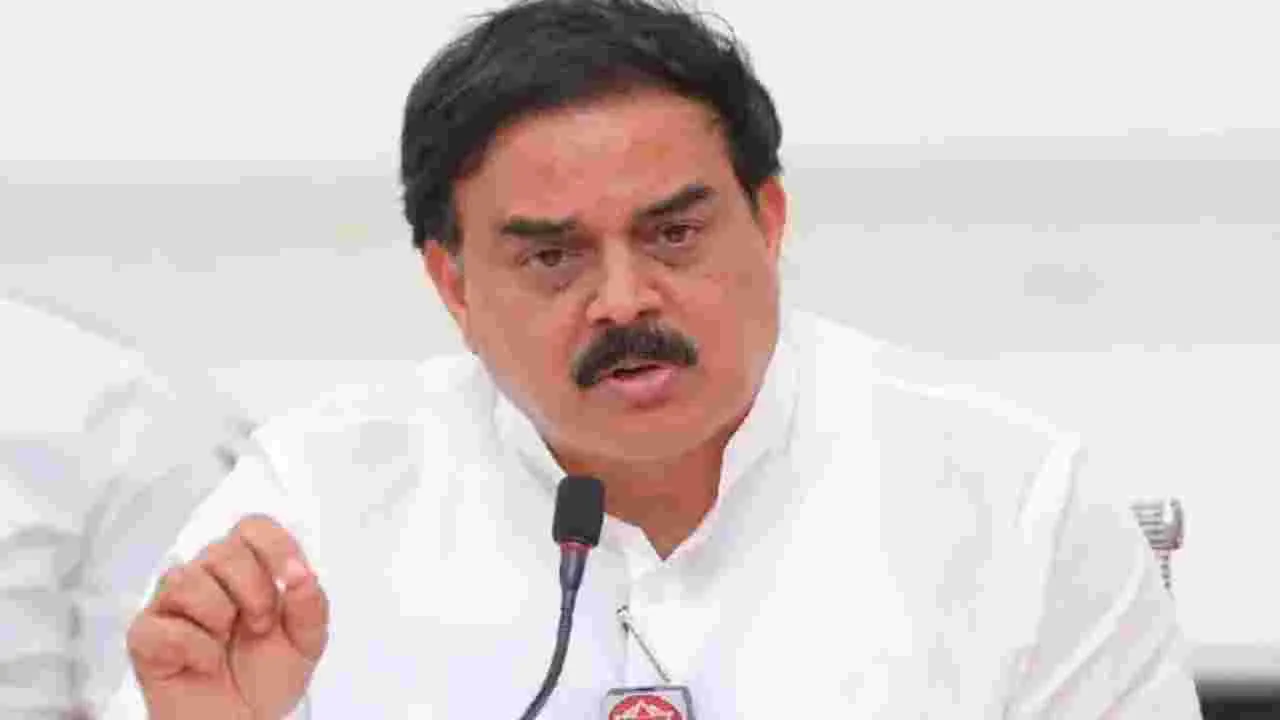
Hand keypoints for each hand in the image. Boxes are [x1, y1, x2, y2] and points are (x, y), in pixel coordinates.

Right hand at [126, 514, 328, 719]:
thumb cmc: (265, 677)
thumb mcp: (306, 641)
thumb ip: (310, 605)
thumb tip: (300, 574)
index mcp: (246, 569)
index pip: (253, 526)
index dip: (275, 545)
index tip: (292, 577)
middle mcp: (205, 576)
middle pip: (223, 550)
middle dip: (254, 591)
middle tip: (260, 626)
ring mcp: (170, 604)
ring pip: (186, 579)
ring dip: (220, 617)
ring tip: (226, 643)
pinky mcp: (145, 636)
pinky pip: (162, 625)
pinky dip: (194, 648)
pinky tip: (206, 663)